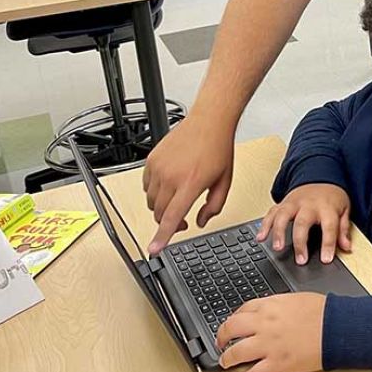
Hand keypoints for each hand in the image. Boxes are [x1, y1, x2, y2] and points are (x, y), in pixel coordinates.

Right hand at [143, 114, 235, 255]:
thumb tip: (201, 222)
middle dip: (168, 223)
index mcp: (190, 183)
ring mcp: (159, 167)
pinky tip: (169, 185)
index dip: (162, 236)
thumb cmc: (218, 148)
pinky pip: (146, 186)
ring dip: (162, 207)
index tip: (154, 249)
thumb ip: (214, 207)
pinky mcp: (152, 160)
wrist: (209, 121)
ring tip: (178, 198)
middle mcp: (171, 175)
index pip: (171, 217)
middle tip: (182, 222)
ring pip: (151, 201)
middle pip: (159, 213)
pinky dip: (155, 191)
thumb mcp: (224, 182)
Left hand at [217, 293, 325, 371]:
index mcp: (270, 305)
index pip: (241, 311)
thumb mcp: (296, 298)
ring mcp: (269, 345)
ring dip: (227, 359)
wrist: (339, 326)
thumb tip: (269, 312)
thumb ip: (278, 305)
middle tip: (221, 343)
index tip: (232, 325)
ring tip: (226, 362)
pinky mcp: (278, 364)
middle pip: (231, 329)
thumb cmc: (324, 312)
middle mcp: (265, 324)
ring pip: (236, 353)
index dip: (233, 320)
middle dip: (221, 337)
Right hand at [257, 183, 351, 263]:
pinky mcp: (283, 202)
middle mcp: (309, 205)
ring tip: (277, 248)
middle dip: (300, 242)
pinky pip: (272, 213)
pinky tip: (261, 237)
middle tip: (300, 260)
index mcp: (327, 207)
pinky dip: (264, 225)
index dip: (328, 244)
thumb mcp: (344, 209)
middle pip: (302, 223)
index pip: (329, 227)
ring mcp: (294, 203)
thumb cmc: (332, 196)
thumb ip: (343, 229)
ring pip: (283, 216)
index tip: (325, 259)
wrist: (320, 174)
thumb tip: (347, 246)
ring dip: (278, 232)